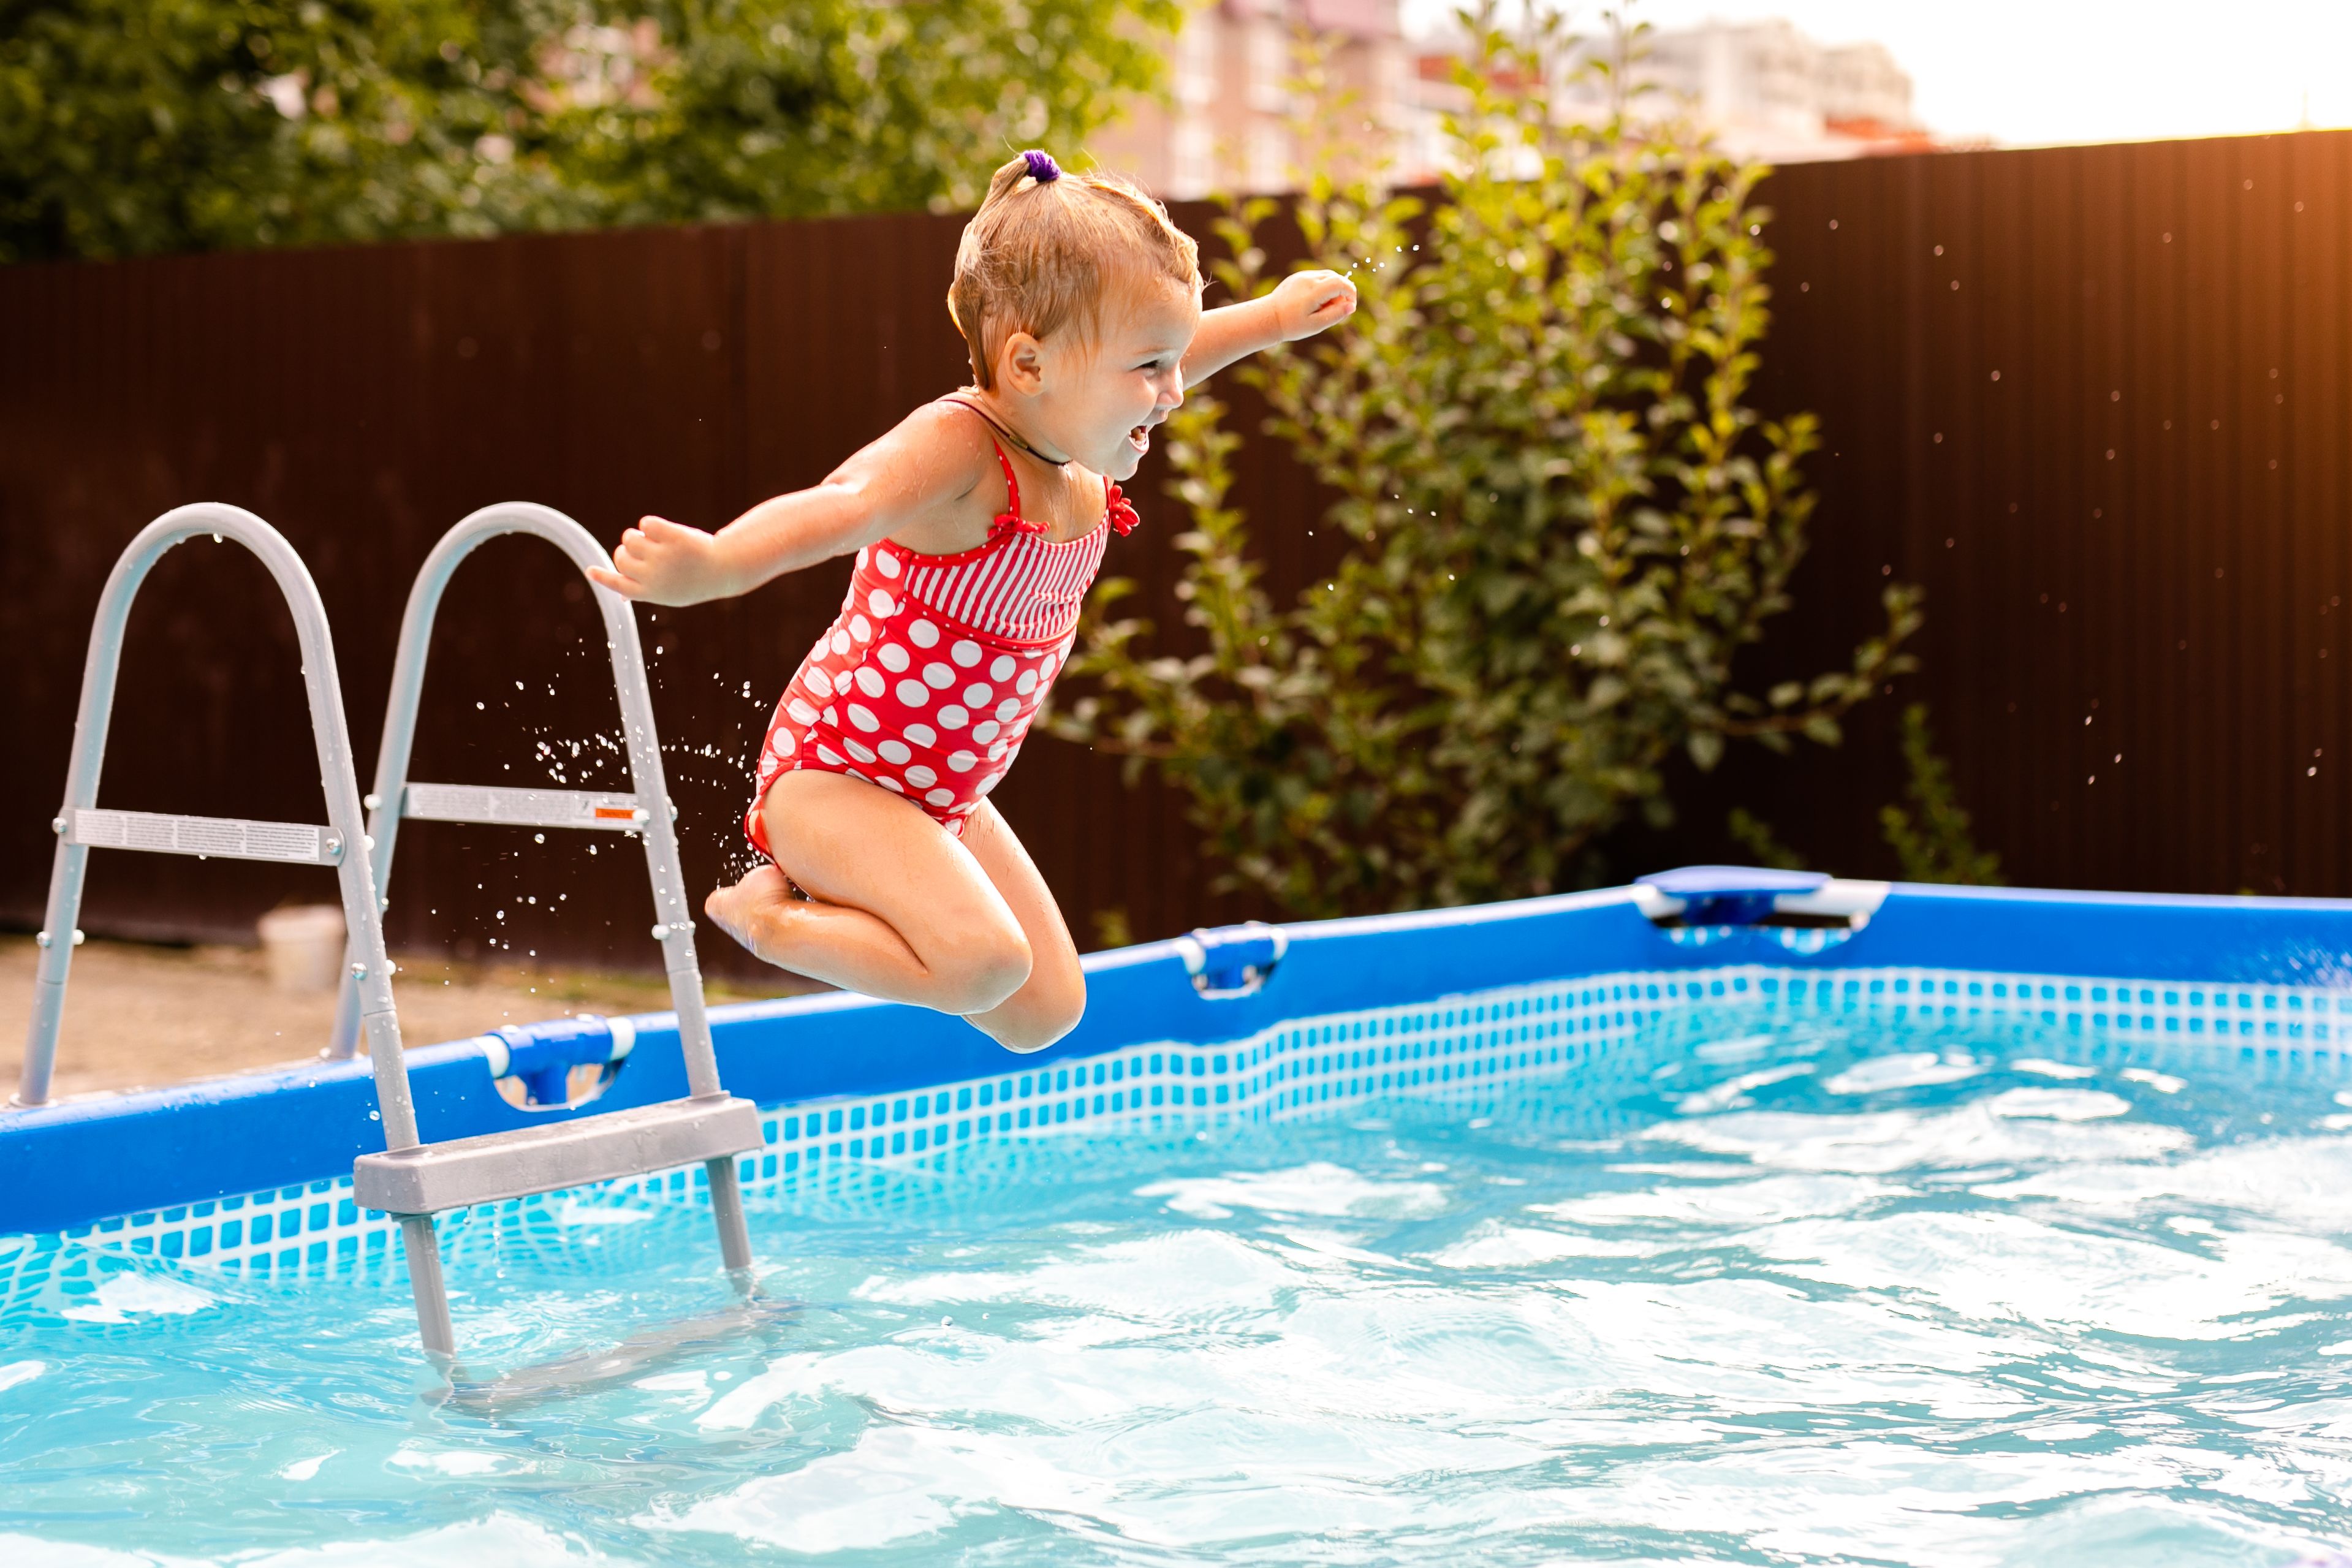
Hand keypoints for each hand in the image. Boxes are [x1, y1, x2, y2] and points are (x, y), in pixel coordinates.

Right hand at [586, 515, 736, 605]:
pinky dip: (652, 523)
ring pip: (631, 538)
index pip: (618, 584)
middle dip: (627, 549)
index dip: (603, 577)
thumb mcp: (669, 593)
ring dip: (638, 534)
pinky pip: (646, 522)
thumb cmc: (694, 581)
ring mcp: (662, 557)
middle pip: (621, 556)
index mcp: (649, 592)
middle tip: (644, 548)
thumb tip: (622, 595)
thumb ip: (644, 592)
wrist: (724, 569)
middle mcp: (652, 576)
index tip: (589, 570)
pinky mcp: (672, 537)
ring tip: (655, 539)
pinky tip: (665, 530)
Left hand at [1269, 269, 1357, 340]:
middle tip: (1335, 310)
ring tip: (1325, 307)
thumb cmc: (1292, 325)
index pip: (1340, 283)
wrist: (1268, 317)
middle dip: (1342, 292)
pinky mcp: (1299, 276)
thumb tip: (1351, 306)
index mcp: (1313, 291)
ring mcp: (1303, 275)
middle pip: (1336, 278)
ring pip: (1328, 276)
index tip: (1349, 307)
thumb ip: (1335, 315)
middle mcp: (1308, 279)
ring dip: (1334, 289)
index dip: (1350, 293)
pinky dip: (1324, 287)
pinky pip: (1318, 277)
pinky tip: (1316, 302)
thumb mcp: (1315, 325)